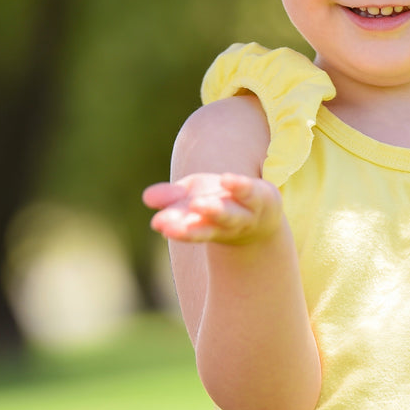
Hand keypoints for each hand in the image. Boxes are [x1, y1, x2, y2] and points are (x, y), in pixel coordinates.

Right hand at [142, 172, 283, 245]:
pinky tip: (226, 179)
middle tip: (168, 227)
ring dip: (213, 211)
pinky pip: (249, 192)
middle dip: (189, 228)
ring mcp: (243, 213)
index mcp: (203, 226)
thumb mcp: (192, 197)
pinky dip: (238, 186)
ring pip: (229, 215)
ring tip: (196, 204)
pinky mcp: (260, 197)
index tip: (159, 225)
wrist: (262, 217)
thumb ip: (171, 197)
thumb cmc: (218, 204)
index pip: (187, 229)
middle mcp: (222, 225)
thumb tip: (147, 197)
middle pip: (206, 228)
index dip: (175, 228)